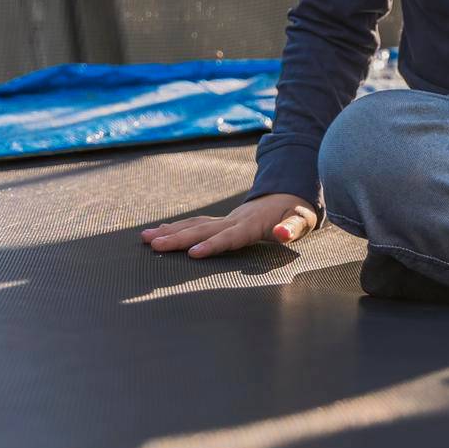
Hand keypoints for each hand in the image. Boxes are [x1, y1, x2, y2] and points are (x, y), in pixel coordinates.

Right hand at [141, 193, 316, 258]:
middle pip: (203, 230)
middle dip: (178, 238)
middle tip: (153, 244)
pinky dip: (176, 227)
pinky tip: (158, 231)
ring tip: (145, 238)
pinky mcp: (222, 221)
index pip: (231, 237)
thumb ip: (292, 228)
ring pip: (194, 225)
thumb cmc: (297, 212)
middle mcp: (234, 220)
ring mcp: (226, 219)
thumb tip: (281, 234)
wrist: (290, 193)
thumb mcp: (302, 220)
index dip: (213, 245)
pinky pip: (195, 224)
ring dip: (170, 231)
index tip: (193, 254)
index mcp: (253, 224)